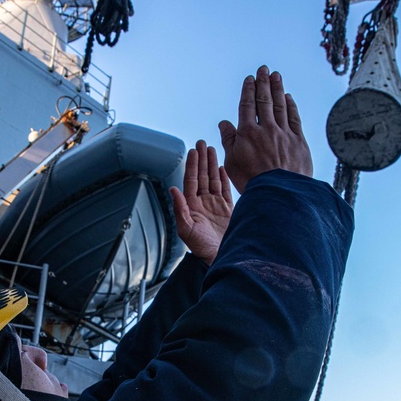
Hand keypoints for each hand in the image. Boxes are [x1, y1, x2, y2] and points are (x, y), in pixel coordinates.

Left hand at [169, 140, 233, 265]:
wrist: (220, 257)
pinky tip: (222, 167)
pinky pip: (225, 190)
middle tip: (202, 142)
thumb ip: (179, 209)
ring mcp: (216, 206)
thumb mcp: (187, 230)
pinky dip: (224, 178)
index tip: (193, 150)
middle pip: (203, 176)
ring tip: (212, 149)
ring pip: (214, 180)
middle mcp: (203, 203)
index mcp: (192, 206)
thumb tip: (173, 189)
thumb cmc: (201, 248)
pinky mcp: (227, 210)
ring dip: (212, 164)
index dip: (193, 165)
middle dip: (202, 159)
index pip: (192, 181)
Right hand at [218, 65, 311, 192]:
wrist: (279, 193)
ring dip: (277, 88)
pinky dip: (291, 106)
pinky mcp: (299, 142)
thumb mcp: (232, 162)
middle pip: (264, 100)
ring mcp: (284, 134)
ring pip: (280, 105)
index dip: (248, 90)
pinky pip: (294, 118)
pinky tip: (288, 98)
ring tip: (276, 76)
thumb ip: (228, 140)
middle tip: (264, 69)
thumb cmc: (253, 182)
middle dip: (263, 83)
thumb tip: (224, 124)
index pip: (247, 105)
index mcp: (248, 133)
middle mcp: (267, 128)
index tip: (250, 79)